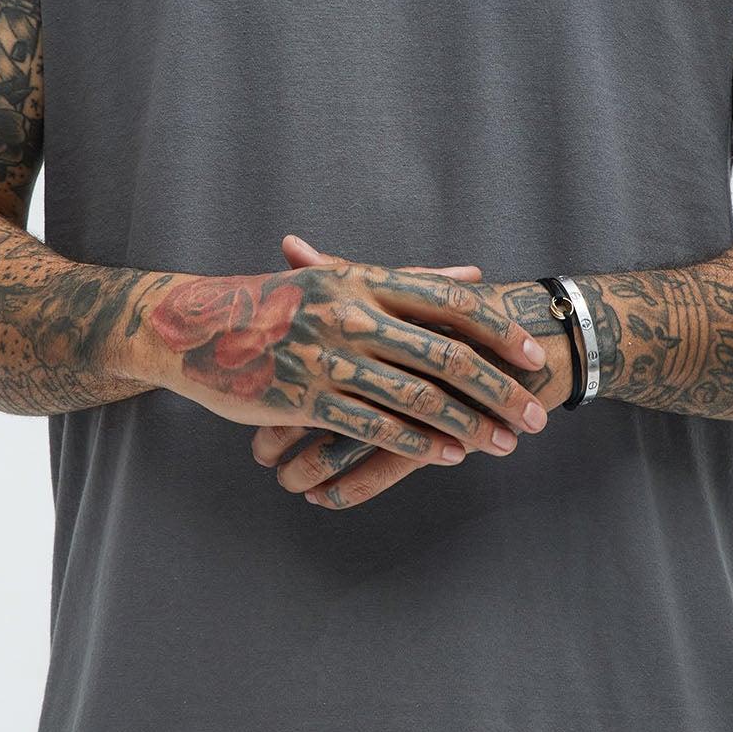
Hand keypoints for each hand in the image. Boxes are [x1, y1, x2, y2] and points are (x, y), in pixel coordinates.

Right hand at [144, 241, 550, 495]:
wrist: (195, 328)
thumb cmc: (277, 303)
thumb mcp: (342, 279)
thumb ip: (409, 279)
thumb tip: (472, 274)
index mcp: (366, 280)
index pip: (450, 303)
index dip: (500, 331)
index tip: (537, 358)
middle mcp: (353, 314)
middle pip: (446, 353)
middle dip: (500, 389)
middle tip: (537, 415)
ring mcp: (330, 357)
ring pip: (418, 396)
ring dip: (469, 424)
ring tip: (505, 443)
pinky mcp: (307, 397)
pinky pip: (375, 425)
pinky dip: (419, 444)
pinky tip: (450, 457)